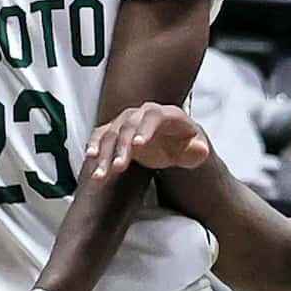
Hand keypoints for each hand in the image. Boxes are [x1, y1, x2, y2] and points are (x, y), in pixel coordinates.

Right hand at [84, 104, 209, 181]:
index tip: (138, 145)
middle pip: (128, 126)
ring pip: (111, 134)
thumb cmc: (185, 145)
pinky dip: (94, 146)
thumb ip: (198, 151)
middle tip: (118, 168)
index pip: (153, 116)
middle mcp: (142, 114)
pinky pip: (101, 136)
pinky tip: (89, 159)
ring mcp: (126, 121)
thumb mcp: (196, 150)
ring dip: (104, 154)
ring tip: (100, 176)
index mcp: (165, 114)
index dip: (145, 129)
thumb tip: (200, 149)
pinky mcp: (115, 131)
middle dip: (121, 147)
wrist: (172, 141)